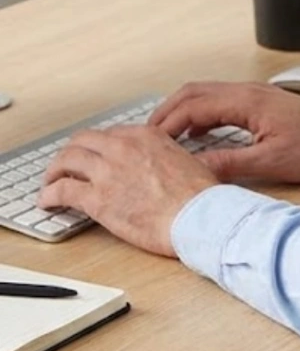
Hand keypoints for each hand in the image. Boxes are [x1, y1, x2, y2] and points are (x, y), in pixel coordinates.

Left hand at [37, 126, 217, 256]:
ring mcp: (108, 171)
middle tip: (65, 165)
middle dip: (70, 153)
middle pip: (82, 141)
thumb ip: (171, 157)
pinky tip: (47, 200)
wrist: (199, 216)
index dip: (97, 147)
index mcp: (146, 135)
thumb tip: (178, 163)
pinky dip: (49, 194)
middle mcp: (123, 146)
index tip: (93, 157)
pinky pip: (62, 190)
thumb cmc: (200, 195)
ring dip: (54, 171)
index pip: (109, 134)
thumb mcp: (189, 160)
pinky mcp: (97, 199)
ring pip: (66, 160)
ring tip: (50, 182)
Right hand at [148, 81, 299, 184]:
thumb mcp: (270, 162)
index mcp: (246, 101)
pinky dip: (200, 114)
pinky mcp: (259, 102)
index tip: (148, 143)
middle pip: (193, 92)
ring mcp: (253, 94)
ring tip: (164, 138)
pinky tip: (196, 135)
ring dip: (182, 112)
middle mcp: (247, 91)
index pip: (193, 105)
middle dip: (166, 113)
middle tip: (146, 138)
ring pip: (205, 94)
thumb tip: (194, 172)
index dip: (166, 124)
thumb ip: (229, 165)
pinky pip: (219, 101)